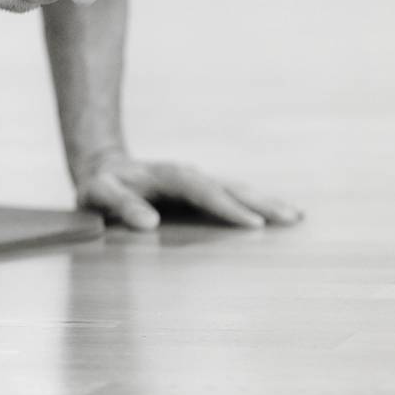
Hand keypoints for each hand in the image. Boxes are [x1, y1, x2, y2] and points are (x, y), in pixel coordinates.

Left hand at [71, 150, 303, 230]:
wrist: (104, 170)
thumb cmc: (100, 188)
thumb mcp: (98, 195)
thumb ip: (119, 205)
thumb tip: (148, 223)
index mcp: (165, 175)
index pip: (200, 189)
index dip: (225, 206)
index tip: (253, 224)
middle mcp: (187, 175)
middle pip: (227, 186)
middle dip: (259, 202)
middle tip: (291, 218)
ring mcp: (197, 182)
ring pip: (236, 190)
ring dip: (265, 202)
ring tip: (296, 217)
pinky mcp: (201, 193)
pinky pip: (233, 197)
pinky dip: (257, 205)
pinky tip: (281, 216)